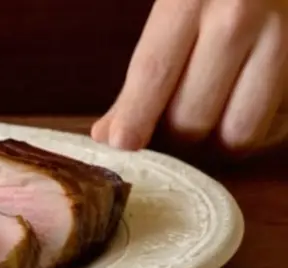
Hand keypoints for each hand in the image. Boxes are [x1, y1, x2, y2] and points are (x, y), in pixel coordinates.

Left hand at [91, 0, 287, 154]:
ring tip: (207, 119)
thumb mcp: (177, 6)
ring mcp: (283, 39)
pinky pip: (275, 125)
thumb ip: (147, 68)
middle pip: (193, 113)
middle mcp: (240, 16)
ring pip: (239, 131)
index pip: (154, 71)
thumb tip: (108, 134)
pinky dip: (255, 130)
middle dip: (173, 133)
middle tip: (168, 123)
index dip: (136, 114)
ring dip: (216, 140)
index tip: (121, 143)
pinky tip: (242, 108)